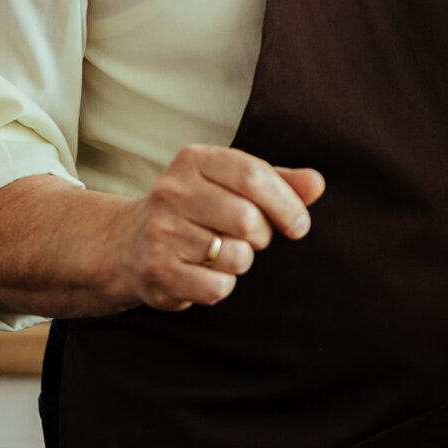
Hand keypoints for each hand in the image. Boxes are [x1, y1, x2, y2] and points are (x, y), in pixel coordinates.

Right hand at [110, 144, 322, 311]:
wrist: (131, 244)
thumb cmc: (199, 209)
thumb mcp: (234, 184)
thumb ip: (280, 181)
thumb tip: (317, 184)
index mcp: (194, 160)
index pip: (254, 175)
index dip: (287, 204)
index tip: (299, 225)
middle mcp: (170, 191)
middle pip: (248, 220)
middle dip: (262, 236)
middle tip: (249, 238)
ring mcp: (159, 232)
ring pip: (237, 257)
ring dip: (241, 261)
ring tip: (220, 252)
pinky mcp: (156, 270)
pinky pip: (217, 287)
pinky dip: (221, 285)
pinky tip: (203, 272)